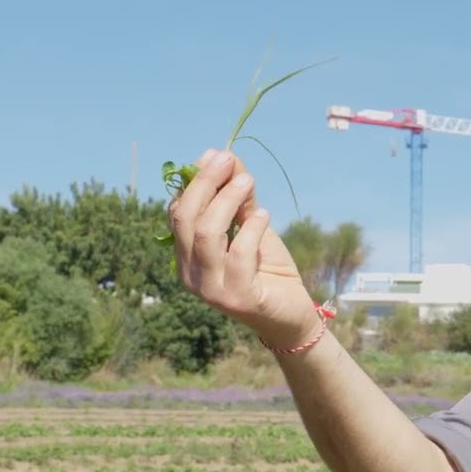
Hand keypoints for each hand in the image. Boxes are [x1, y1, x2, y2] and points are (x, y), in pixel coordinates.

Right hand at [167, 148, 324, 350]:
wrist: (292, 316)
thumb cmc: (269, 271)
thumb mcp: (252, 229)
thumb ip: (239, 200)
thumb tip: (228, 159)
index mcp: (186, 256)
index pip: (178, 212)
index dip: (195, 181)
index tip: (218, 155)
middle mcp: (190, 274)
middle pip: (186, 218)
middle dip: (206, 183)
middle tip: (228, 159)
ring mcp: (210, 289)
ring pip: (206, 233)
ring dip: (227, 201)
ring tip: (249, 182)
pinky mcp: (236, 298)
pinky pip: (238, 254)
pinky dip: (251, 228)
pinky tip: (264, 214)